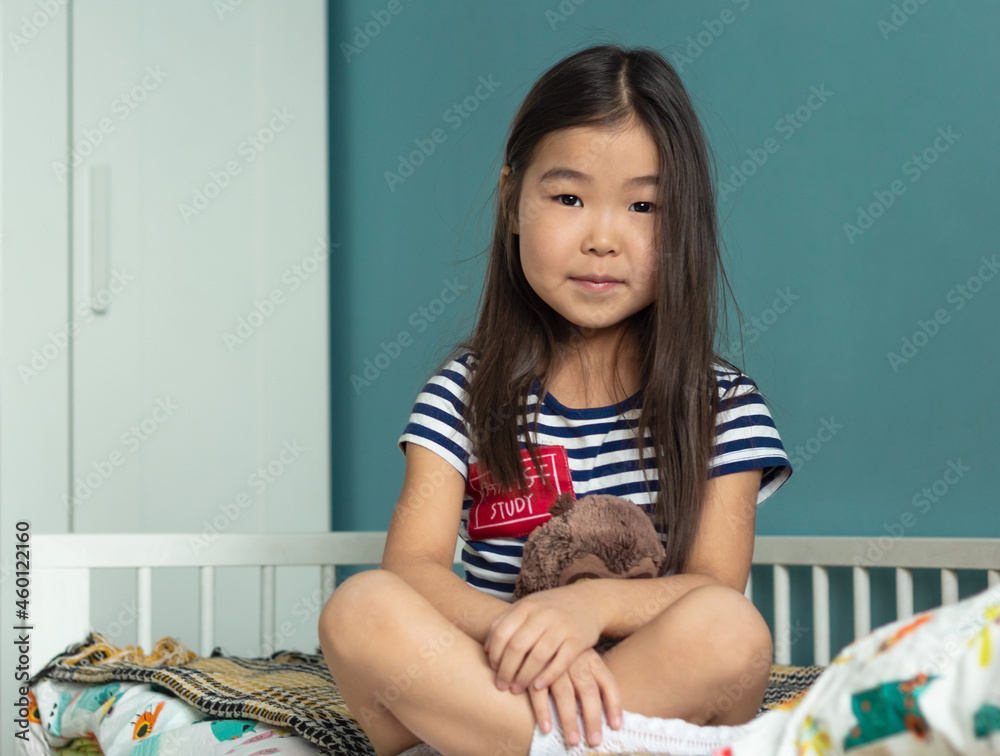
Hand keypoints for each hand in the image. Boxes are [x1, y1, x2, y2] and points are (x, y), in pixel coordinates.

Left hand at [484, 584, 602, 693]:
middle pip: (517, 646)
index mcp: (526, 606)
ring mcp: (562, 626)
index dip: (494, 654)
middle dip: (506, 670)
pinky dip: (547, 677)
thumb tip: (486, 650)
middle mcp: (543, 614)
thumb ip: (506, 623)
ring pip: (538, 656)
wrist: (588, 601)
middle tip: (502, 686)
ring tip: (516, 689)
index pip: (502, 633)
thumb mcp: (528, 608)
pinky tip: (538, 687)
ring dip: (524, 677)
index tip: (492, 669)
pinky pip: (561, 662)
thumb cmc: (551, 609)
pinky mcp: (578, 640)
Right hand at [528, 648, 621, 747]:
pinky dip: (543, 711)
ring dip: (569, 719)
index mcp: (591, 658)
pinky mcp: (534, 668)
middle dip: (592, 718)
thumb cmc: (564, 649)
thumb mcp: (583, 655)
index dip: (614, 705)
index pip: (608, 682)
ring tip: (573, 740)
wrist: (535, 622)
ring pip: (565, 694)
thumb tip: (610, 708)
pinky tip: (547, 728)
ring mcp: (554, 664)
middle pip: (588, 692)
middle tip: (595, 741)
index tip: (616, 726)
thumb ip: (593, 677)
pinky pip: (539, 692)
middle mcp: (576, 660)